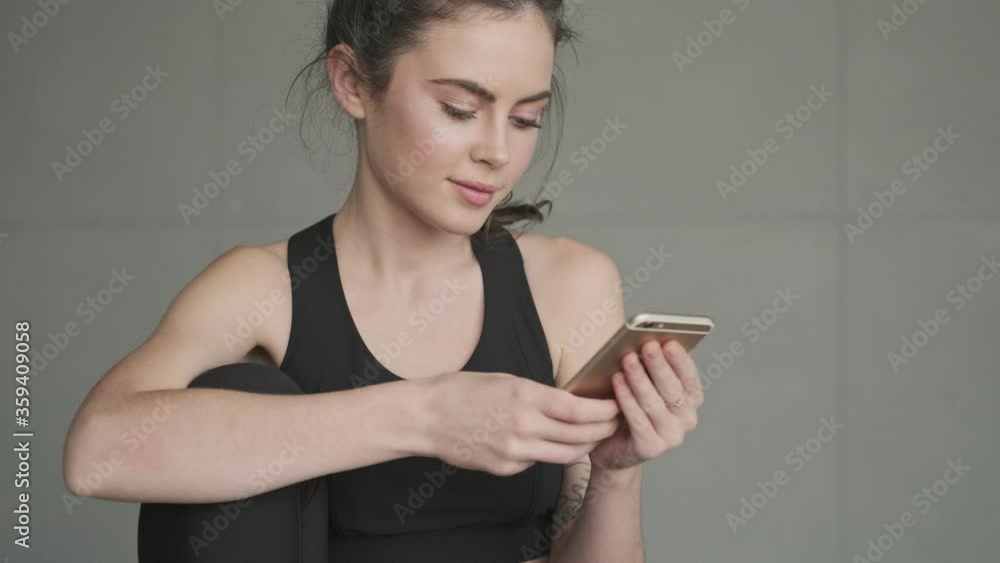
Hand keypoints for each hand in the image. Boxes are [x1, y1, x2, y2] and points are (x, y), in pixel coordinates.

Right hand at [422, 371, 620, 475]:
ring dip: (583, 447)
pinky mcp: (504, 467)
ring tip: (593, 438)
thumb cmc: (463, 390)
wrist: (427, 416)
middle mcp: (524, 426)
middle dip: (601, 430)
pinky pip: (536, 463)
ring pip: (563, 455)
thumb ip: (538, 395)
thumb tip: (567, 405)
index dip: (603, 411)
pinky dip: (547, 454)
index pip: (579, 410)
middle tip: (614, 424)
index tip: (615, 406)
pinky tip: (548, 444)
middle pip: (578, 436)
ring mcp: (514, 451)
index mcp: (526, 397)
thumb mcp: (507, 380)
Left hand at [589, 340, 703, 472]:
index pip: (690, 377)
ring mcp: (670, 436)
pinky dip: (626, 398)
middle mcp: (686, 419)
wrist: (613, 449)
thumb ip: (650, 369)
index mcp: (690, 400)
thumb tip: (642, 342)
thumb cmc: (629, 411)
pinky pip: (637, 419)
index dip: (680, 360)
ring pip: (654, 403)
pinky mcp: (651, 448)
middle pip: (673, 389)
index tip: (669, 343)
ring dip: (640, 379)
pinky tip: (617, 380)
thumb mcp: (643, 387)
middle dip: (659, 366)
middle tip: (647, 346)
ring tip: (628, 359)